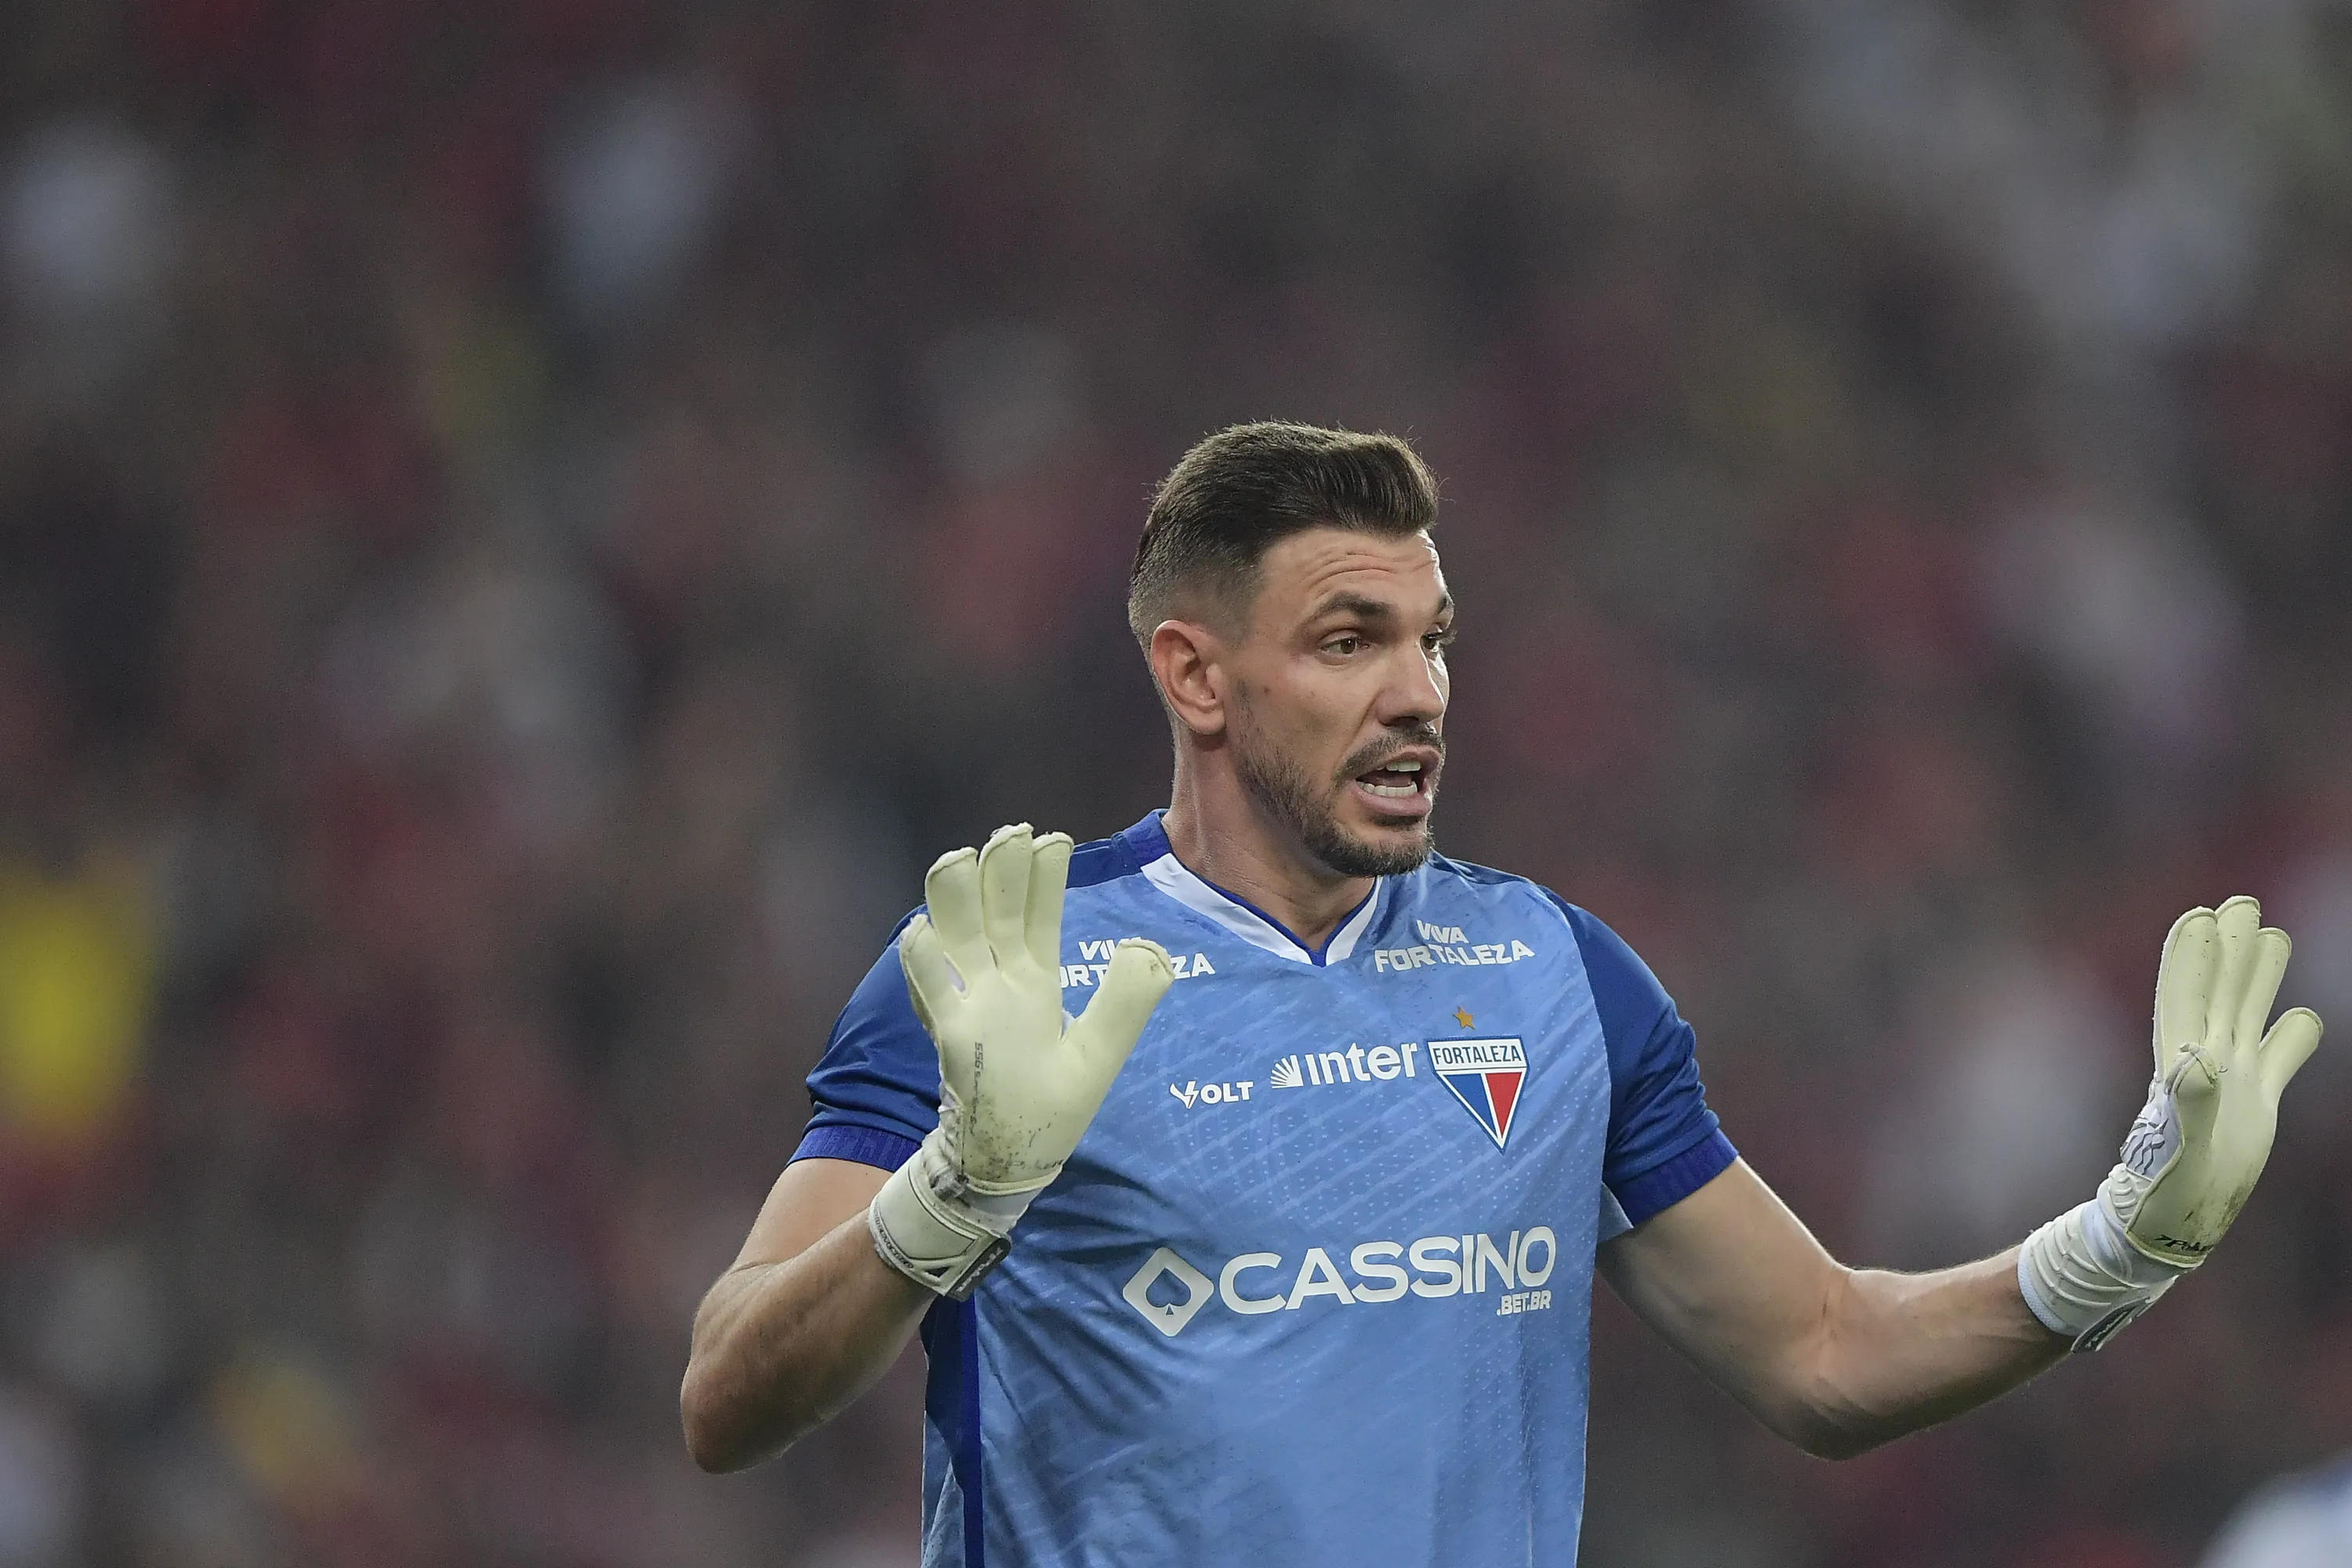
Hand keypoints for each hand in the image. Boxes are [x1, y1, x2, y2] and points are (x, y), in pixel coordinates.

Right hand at [868, 824, 1174, 1298]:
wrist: (1009, 1160)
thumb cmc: (1051, 1107)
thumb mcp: (1101, 1053)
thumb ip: (1127, 1002)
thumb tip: (1146, 946)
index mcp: (1036, 982)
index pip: (1039, 917)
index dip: (1043, 879)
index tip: (1051, 838)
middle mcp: (999, 985)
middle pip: (996, 916)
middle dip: (1001, 874)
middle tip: (1009, 832)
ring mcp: (972, 1006)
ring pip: (959, 940)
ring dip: (956, 901)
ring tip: (959, 858)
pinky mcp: (955, 1038)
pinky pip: (933, 994)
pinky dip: (925, 965)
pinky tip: (921, 932)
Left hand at [2105, 896, 2322, 1265]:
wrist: (2169, 1222)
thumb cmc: (2164, 1188)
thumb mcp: (2178, 1143)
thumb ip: (2188, 1100)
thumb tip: (2195, 1058)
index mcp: (2181, 1063)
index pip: (2186, 996)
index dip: (2193, 957)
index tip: (2201, 916)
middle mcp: (2206, 1061)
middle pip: (2220, 991)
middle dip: (2230, 948)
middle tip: (2242, 902)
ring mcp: (2234, 1080)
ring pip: (2249, 1013)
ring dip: (2260, 976)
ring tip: (2273, 934)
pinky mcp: (2257, 1104)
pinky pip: (2280, 1059)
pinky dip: (2295, 1036)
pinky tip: (2306, 1017)